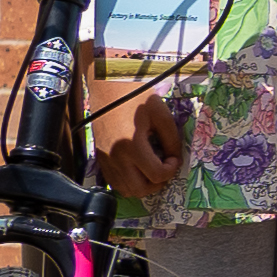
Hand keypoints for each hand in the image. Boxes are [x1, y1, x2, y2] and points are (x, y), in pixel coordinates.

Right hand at [90, 83, 195, 201]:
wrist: (107, 86)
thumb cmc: (135, 95)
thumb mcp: (160, 114)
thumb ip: (171, 139)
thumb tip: (175, 158)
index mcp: (132, 145)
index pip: (156, 175)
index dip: (171, 169)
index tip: (174, 158)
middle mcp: (116, 157)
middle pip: (139, 190)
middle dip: (157, 183)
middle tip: (165, 167)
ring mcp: (105, 160)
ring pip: (125, 190)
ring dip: (142, 185)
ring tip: (152, 168)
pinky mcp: (100, 158)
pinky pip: (114, 182)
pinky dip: (128, 181)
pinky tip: (138, 167)